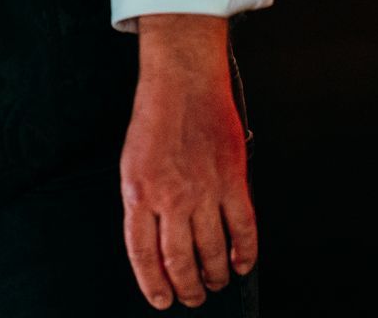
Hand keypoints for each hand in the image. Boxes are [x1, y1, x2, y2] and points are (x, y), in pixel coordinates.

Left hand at [120, 14, 255, 309]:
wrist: (182, 80)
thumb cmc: (154, 118)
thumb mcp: (132, 164)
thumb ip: (144, 204)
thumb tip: (155, 243)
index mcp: (138, 193)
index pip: (144, 255)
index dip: (154, 285)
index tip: (162, 300)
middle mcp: (170, 198)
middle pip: (180, 262)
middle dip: (187, 288)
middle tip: (193, 296)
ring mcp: (204, 191)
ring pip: (213, 252)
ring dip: (215, 275)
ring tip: (215, 282)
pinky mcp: (233, 181)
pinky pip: (243, 229)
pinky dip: (245, 253)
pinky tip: (241, 263)